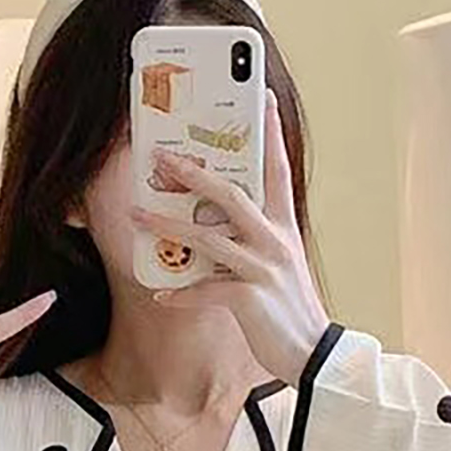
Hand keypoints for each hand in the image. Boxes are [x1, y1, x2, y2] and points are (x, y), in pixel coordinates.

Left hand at [129, 89, 329, 386]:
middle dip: (192, 173)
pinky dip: (181, 293)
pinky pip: (206, 290)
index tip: (260, 96)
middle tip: (160, 157)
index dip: (269, 132)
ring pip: (208, 237)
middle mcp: (273, 241)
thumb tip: (214, 232)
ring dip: (168, 225)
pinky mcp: (250, 298)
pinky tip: (160, 294)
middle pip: (229, 194)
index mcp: (283, 228)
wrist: (313, 355)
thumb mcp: (279, 268)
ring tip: (137, 215)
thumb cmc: (290, 312)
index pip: (276, 170)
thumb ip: (252, 245)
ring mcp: (262, 268)